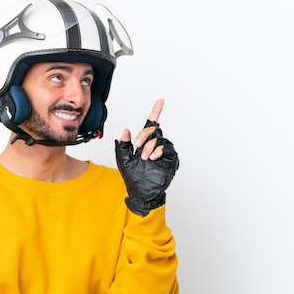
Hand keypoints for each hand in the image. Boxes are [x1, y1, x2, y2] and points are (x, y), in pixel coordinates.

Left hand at [115, 99, 178, 215]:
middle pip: (153, 129)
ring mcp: (163, 151)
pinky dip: (158, 150)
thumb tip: (126, 131)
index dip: (156, 112)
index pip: (151, 124)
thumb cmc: (133, 178)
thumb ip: (124, 145)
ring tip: (144, 158)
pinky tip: (153, 158)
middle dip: (143, 135)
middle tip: (137, 146)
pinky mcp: (170, 158)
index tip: (160, 101)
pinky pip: (166, 147)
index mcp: (145, 142)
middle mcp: (155, 145)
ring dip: (149, 146)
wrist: (141, 192)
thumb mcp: (123, 159)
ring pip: (158, 139)